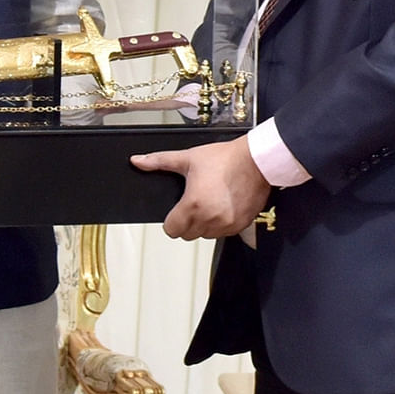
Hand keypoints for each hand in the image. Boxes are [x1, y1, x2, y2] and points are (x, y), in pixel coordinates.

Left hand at [132, 136, 270, 240]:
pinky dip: (220, 225)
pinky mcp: (241, 225)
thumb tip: (138, 161)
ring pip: (205, 235)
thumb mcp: (188, 158)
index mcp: (194, 204)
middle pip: (187, 235)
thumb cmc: (225, 159)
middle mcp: (210, 218)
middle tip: (192, 204)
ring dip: (203, 225)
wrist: (257, 161)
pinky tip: (222, 207)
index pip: (172, 230)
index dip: (170, 221)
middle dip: (186, 223)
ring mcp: (227, 224)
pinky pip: (224, 234)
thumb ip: (159, 161)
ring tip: (208, 204)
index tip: (175, 212)